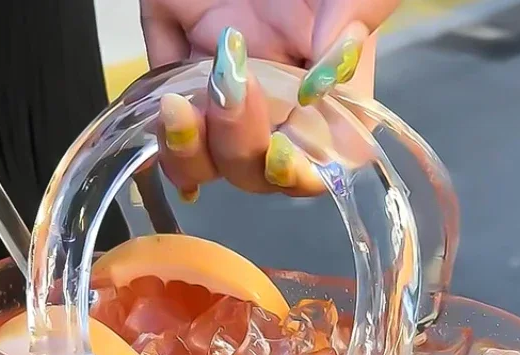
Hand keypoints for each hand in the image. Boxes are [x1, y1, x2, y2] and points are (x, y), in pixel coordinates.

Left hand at [140, 0, 399, 198]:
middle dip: (243, 148)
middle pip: (258, 169)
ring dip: (195, 152)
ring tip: (182, 104)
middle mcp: (274, 96)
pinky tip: (169, 108)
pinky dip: (163, 134)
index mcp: (324, 79)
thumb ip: (356, 10)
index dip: (305, 173)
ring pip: (208, 163)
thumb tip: (327, 78)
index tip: (283, 151)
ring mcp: (222, 89)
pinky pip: (164, 130)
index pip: (324, 158)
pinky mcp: (173, 72)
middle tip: (233, 85)